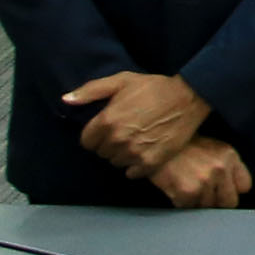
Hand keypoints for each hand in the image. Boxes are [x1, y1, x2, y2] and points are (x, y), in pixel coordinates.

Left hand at [63, 71, 210, 175]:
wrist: (188, 97)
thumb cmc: (154, 87)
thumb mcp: (121, 81)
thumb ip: (90, 91)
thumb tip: (65, 100)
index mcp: (106, 121)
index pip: (86, 142)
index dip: (96, 134)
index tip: (108, 128)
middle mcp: (117, 140)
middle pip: (101, 153)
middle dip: (109, 144)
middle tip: (126, 131)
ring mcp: (134, 153)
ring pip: (116, 163)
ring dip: (122, 154)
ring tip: (137, 140)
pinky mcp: (150, 163)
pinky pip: (131, 173)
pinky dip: (135, 165)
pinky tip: (144, 151)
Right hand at [148, 137, 251, 209]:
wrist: (155, 143)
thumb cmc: (184, 146)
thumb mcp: (213, 148)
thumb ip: (228, 166)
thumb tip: (236, 189)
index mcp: (229, 156)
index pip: (245, 186)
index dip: (233, 189)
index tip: (223, 188)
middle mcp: (220, 169)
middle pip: (230, 203)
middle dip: (217, 201)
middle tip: (204, 193)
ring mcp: (204, 182)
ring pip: (208, 208)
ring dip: (198, 202)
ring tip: (188, 186)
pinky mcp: (187, 193)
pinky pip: (189, 209)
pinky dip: (182, 203)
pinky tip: (176, 188)